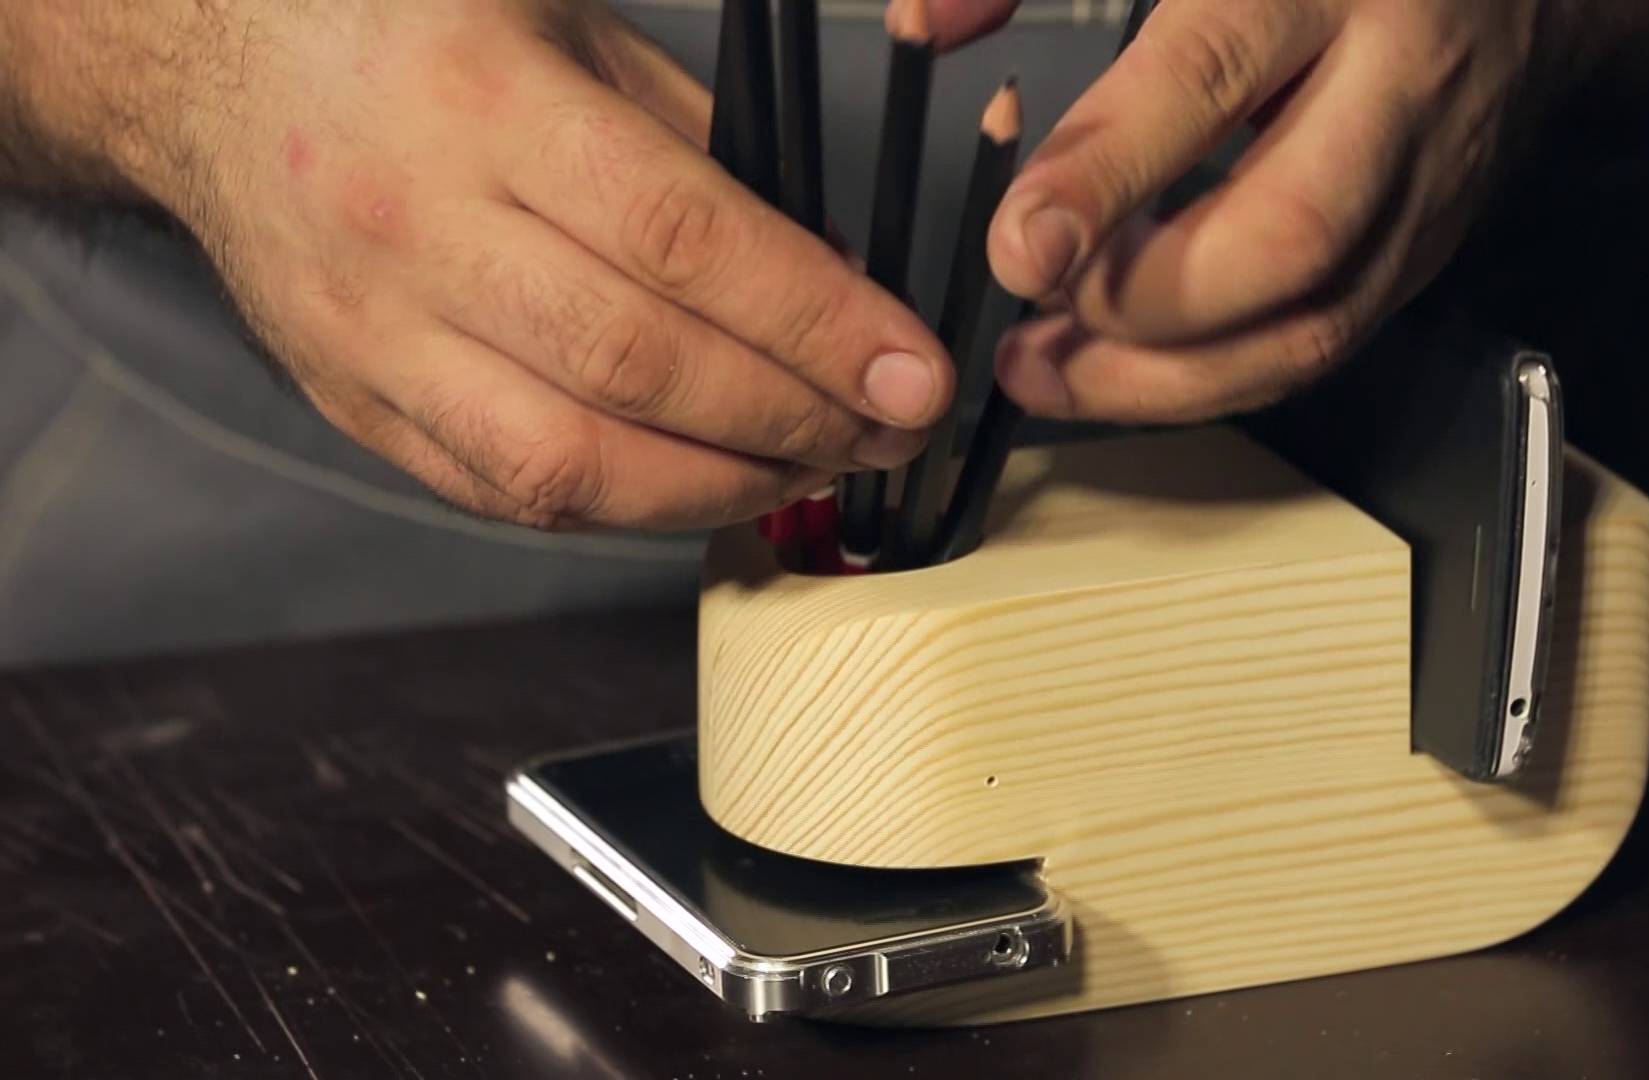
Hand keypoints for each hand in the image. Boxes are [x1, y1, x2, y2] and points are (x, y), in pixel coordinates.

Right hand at [84, 0, 953, 529]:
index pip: (682, 240)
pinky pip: (507, 493)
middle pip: (639, 366)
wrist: (214, 73)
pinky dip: (628, 507)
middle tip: (891, 427)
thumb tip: (829, 272)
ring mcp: (376, 334)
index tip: (910, 366)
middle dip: (796, 415)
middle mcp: (419, 229)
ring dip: (723, 485)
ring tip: (817, 468)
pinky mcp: (355, 405)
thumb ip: (699, 149)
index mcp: (483, 107)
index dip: (814, 320)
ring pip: (572, 463)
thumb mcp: (568, 34)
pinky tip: (709, 487)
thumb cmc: (412, 37)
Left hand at [951, 0, 1557, 422]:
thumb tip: (926, 21)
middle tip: (1036, 322)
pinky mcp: (1424, 251)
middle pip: (1287, 238)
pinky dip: (1212, 379)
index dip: (1107, 173)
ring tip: (1051, 376)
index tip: (1020, 246)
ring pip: (1313, 327)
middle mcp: (1396, 84)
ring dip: (1167, 381)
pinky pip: (1321, 346)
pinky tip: (1127, 370)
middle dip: (1144, 308)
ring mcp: (1425, 183)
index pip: (1211, 77)